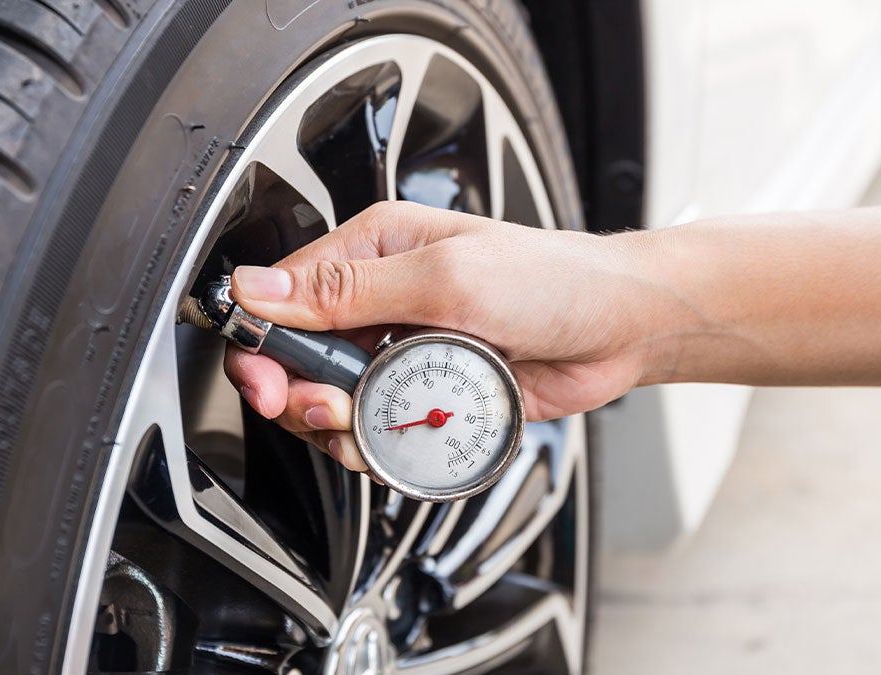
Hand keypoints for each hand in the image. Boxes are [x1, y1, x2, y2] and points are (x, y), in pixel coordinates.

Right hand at [224, 201, 667, 470]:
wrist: (619, 327)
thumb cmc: (552, 279)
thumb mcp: (446, 276)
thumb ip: (350, 289)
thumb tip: (261, 288)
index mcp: (374, 250)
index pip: (283, 295)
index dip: (263, 345)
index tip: (270, 383)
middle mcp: (380, 298)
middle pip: (300, 358)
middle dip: (303, 394)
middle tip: (330, 410)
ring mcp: (403, 349)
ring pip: (335, 401)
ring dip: (341, 427)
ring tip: (369, 427)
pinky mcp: (428, 391)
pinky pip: (380, 427)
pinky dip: (379, 444)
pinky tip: (400, 441)